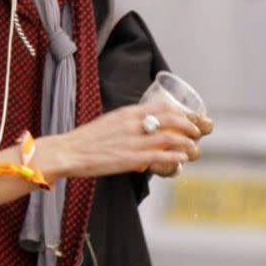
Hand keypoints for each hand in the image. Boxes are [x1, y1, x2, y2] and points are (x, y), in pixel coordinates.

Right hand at [38, 103, 201, 180]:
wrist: (69, 152)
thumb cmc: (85, 139)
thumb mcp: (108, 122)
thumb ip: (126, 122)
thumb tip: (140, 126)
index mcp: (127, 113)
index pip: (161, 106)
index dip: (180, 111)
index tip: (188, 117)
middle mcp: (133, 124)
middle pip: (171, 119)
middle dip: (189, 125)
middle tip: (196, 131)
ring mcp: (133, 141)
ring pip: (170, 138)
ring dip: (187, 142)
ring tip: (194, 147)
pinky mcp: (131, 159)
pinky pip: (160, 156)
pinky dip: (176, 157)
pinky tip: (183, 159)